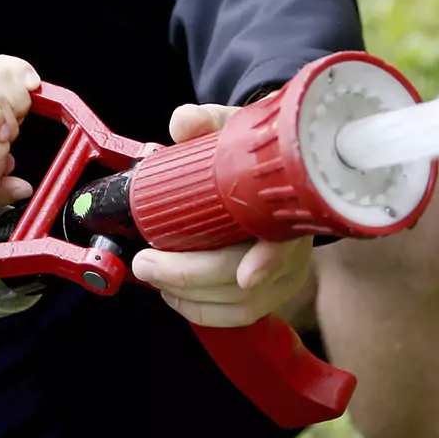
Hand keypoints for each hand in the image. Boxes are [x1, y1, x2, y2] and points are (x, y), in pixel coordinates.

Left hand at [129, 100, 321, 328]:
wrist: (278, 170)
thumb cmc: (251, 154)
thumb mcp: (232, 129)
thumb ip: (205, 122)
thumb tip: (182, 123)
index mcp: (286, 209)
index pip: (286, 243)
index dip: (268, 262)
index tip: (247, 275)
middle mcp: (292, 248)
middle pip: (247, 282)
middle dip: (190, 276)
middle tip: (146, 262)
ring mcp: (285, 275)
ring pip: (241, 305)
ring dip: (190, 298)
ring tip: (153, 275)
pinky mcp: (273, 292)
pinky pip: (240, 315)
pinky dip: (203, 311)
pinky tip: (174, 295)